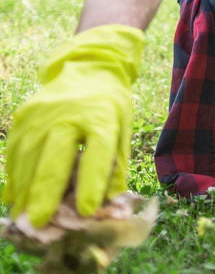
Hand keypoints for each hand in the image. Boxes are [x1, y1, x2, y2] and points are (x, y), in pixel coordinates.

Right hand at [3, 24, 144, 226]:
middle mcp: (68, 114)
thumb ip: (116, 164)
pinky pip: (15, 153)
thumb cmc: (110, 104)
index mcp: (101, 116)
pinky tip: (17, 198)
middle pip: (54, 158)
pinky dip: (15, 177)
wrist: (89, 67)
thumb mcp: (123, 128)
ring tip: (26, 219)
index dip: (93, 182)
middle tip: (41, 222)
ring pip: (29, 160)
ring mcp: (41, 115)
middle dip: (46, 193)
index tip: (88, 211)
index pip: (98, 152)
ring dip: (25, 192)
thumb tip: (111, 203)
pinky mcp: (23, 117)